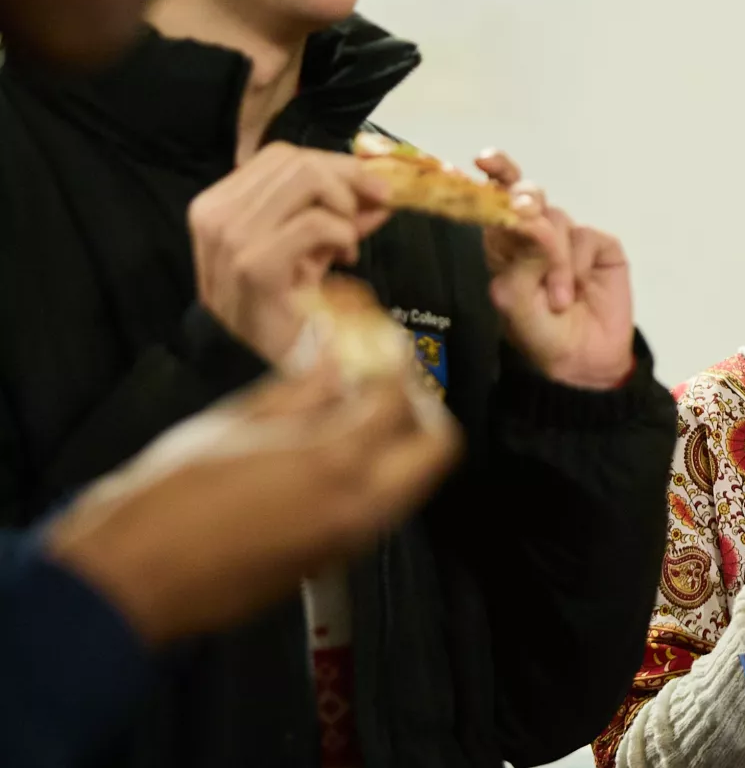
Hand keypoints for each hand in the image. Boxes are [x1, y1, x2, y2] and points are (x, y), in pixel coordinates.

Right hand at [43, 361, 459, 645]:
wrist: (131, 580)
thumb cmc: (166, 500)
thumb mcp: (232, 425)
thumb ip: (298, 392)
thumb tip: (334, 363)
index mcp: (334, 463)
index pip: (399, 399)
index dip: (393, 361)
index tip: (380, 341)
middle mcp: (359, 507)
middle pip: (436, 449)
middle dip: (420, 408)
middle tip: (386, 381)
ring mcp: (351, 540)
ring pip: (413, 483)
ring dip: (400, 444)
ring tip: (357, 412)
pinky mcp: (332, 560)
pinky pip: (379, 509)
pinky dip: (374, 475)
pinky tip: (331, 453)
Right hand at [189, 143, 391, 362]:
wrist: (248, 364)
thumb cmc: (276, 308)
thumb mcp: (307, 251)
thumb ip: (338, 217)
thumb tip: (380, 193)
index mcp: (219, 203)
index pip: (281, 156)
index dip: (334, 164)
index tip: (371, 187)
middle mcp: (217, 213)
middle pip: (296, 162)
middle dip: (348, 179)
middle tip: (375, 208)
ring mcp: (232, 236)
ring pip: (305, 180)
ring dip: (344, 207)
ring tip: (348, 242)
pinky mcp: (254, 263)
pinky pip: (314, 223)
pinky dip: (342, 234)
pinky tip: (344, 258)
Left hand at [476, 150, 635, 389]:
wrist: (582, 363)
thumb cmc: (539, 334)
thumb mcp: (515, 298)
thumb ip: (521, 256)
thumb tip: (535, 218)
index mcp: (504, 244)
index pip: (494, 199)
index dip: (493, 175)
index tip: (484, 159)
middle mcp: (534, 235)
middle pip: (529, 193)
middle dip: (526, 198)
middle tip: (526, 209)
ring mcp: (570, 240)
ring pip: (558, 220)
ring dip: (556, 261)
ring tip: (559, 300)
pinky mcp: (600, 248)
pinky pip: (587, 238)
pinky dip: (579, 264)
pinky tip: (579, 291)